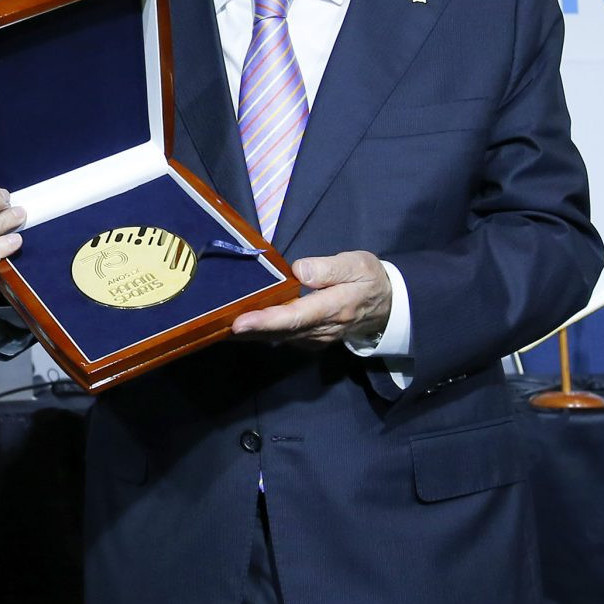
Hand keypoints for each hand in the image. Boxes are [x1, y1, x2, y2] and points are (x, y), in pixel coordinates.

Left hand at [230, 250, 392, 349]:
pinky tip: (243, 327)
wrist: (388, 306)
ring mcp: (315, 338)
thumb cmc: (369, 279)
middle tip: (215, 324)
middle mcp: (321, 329)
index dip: (265, 321)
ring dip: (250, 334)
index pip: (294, 317)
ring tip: (219, 325)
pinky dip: (262, 333)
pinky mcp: (311, 340)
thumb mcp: (357, 264)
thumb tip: (298, 271)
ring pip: (278, 338)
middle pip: (279, 331)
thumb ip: (328, 268)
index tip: (239, 323)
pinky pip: (283, 338)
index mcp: (332, 308)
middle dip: (247, 330)